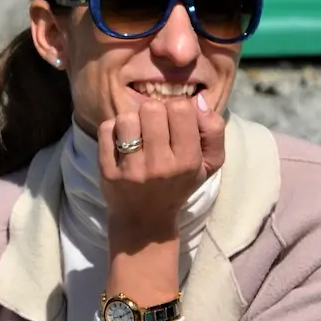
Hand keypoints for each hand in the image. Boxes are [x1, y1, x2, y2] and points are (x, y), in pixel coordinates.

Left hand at [97, 94, 225, 240]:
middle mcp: (160, 166)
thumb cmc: (180, 185)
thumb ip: (214, 130)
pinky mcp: (108, 171)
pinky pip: (106, 130)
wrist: (145, 220)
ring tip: (137, 133)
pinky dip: (113, 129)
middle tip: (154, 127)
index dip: (177, 108)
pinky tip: (121, 141)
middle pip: (152, 108)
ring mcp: (131, 169)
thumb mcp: (209, 164)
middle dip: (154, 112)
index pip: (181, 108)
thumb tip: (196, 100)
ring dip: (132, 120)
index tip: (175, 122)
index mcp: (187, 161)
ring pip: (127, 117)